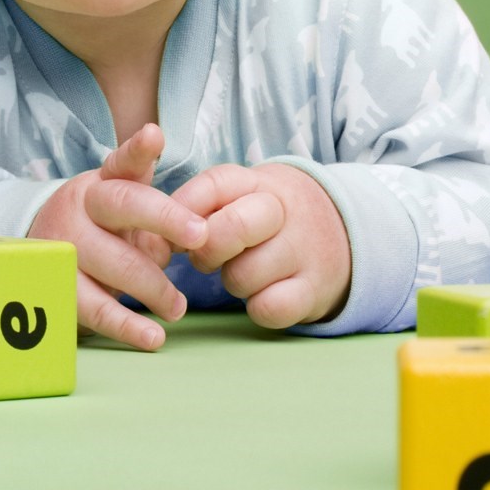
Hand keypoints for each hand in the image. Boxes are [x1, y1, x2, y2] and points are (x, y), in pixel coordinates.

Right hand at [27, 124, 206, 351]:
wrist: (40, 255)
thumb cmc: (100, 228)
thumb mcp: (121, 202)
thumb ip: (152, 195)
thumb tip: (172, 175)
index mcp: (99, 185)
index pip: (121, 163)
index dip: (138, 150)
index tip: (155, 138)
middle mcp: (78, 208)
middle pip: (121, 207)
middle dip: (166, 221)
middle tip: (202, 239)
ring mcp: (64, 247)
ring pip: (112, 263)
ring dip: (153, 287)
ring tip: (178, 307)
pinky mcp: (59, 288)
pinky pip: (95, 309)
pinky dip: (127, 326)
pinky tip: (153, 337)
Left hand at [170, 163, 351, 328]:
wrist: (343, 230)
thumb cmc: (263, 217)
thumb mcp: (236, 196)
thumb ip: (192, 208)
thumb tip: (146, 242)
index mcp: (254, 181)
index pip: (212, 185)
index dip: (181, 213)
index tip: (170, 236)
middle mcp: (282, 209)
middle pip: (231, 229)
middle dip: (207, 252)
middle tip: (205, 258)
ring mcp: (303, 249)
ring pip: (245, 275)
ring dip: (233, 281)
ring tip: (245, 270)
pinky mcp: (315, 288)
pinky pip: (270, 308)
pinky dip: (259, 308)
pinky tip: (264, 294)